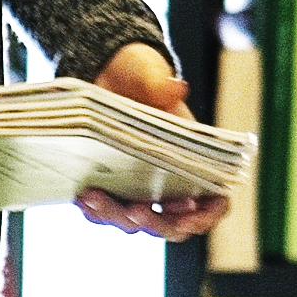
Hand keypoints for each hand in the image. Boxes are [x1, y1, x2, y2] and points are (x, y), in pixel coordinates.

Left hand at [74, 40, 228, 242]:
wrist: (105, 72)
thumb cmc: (139, 74)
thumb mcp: (149, 73)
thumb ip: (160, 83)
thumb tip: (175, 88)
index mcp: (196, 160)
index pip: (214, 201)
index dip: (205, 214)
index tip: (188, 213)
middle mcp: (170, 182)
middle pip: (172, 223)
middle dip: (157, 223)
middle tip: (137, 211)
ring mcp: (140, 189)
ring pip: (136, 222)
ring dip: (119, 218)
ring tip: (97, 199)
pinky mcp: (111, 188)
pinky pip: (106, 212)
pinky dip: (96, 211)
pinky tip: (82, 196)